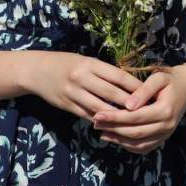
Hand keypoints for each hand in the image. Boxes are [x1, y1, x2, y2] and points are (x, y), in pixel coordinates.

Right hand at [25, 52, 141, 120]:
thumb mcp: (86, 61)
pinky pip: (88, 115)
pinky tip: (113, 125)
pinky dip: (102, 120)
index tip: (149, 93)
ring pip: (100, 108)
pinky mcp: (67, 106)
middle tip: (147, 111)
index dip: (135, 86)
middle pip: (112, 94)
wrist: (37, 71)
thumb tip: (129, 84)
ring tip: (134, 121)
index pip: (118, 76)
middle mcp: (82, 78)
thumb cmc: (67, 63)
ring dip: (118, 116)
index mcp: (90, 64)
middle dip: (130, 104)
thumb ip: (104, 72)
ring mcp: (73, 93)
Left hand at [92, 66, 185, 153]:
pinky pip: (144, 147)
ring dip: (118, 140)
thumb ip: (143, 90)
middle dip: (113, 129)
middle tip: (95, 123)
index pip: (135, 117)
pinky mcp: (164, 138)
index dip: (115, 118)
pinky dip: (128, 146)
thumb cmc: (171, 79)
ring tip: (101, 132)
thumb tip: (127, 105)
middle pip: (135, 133)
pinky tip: (115, 138)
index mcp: (165, 110)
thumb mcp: (158, 78)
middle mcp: (167, 125)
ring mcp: (166, 134)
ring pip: (138, 144)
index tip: (97, 114)